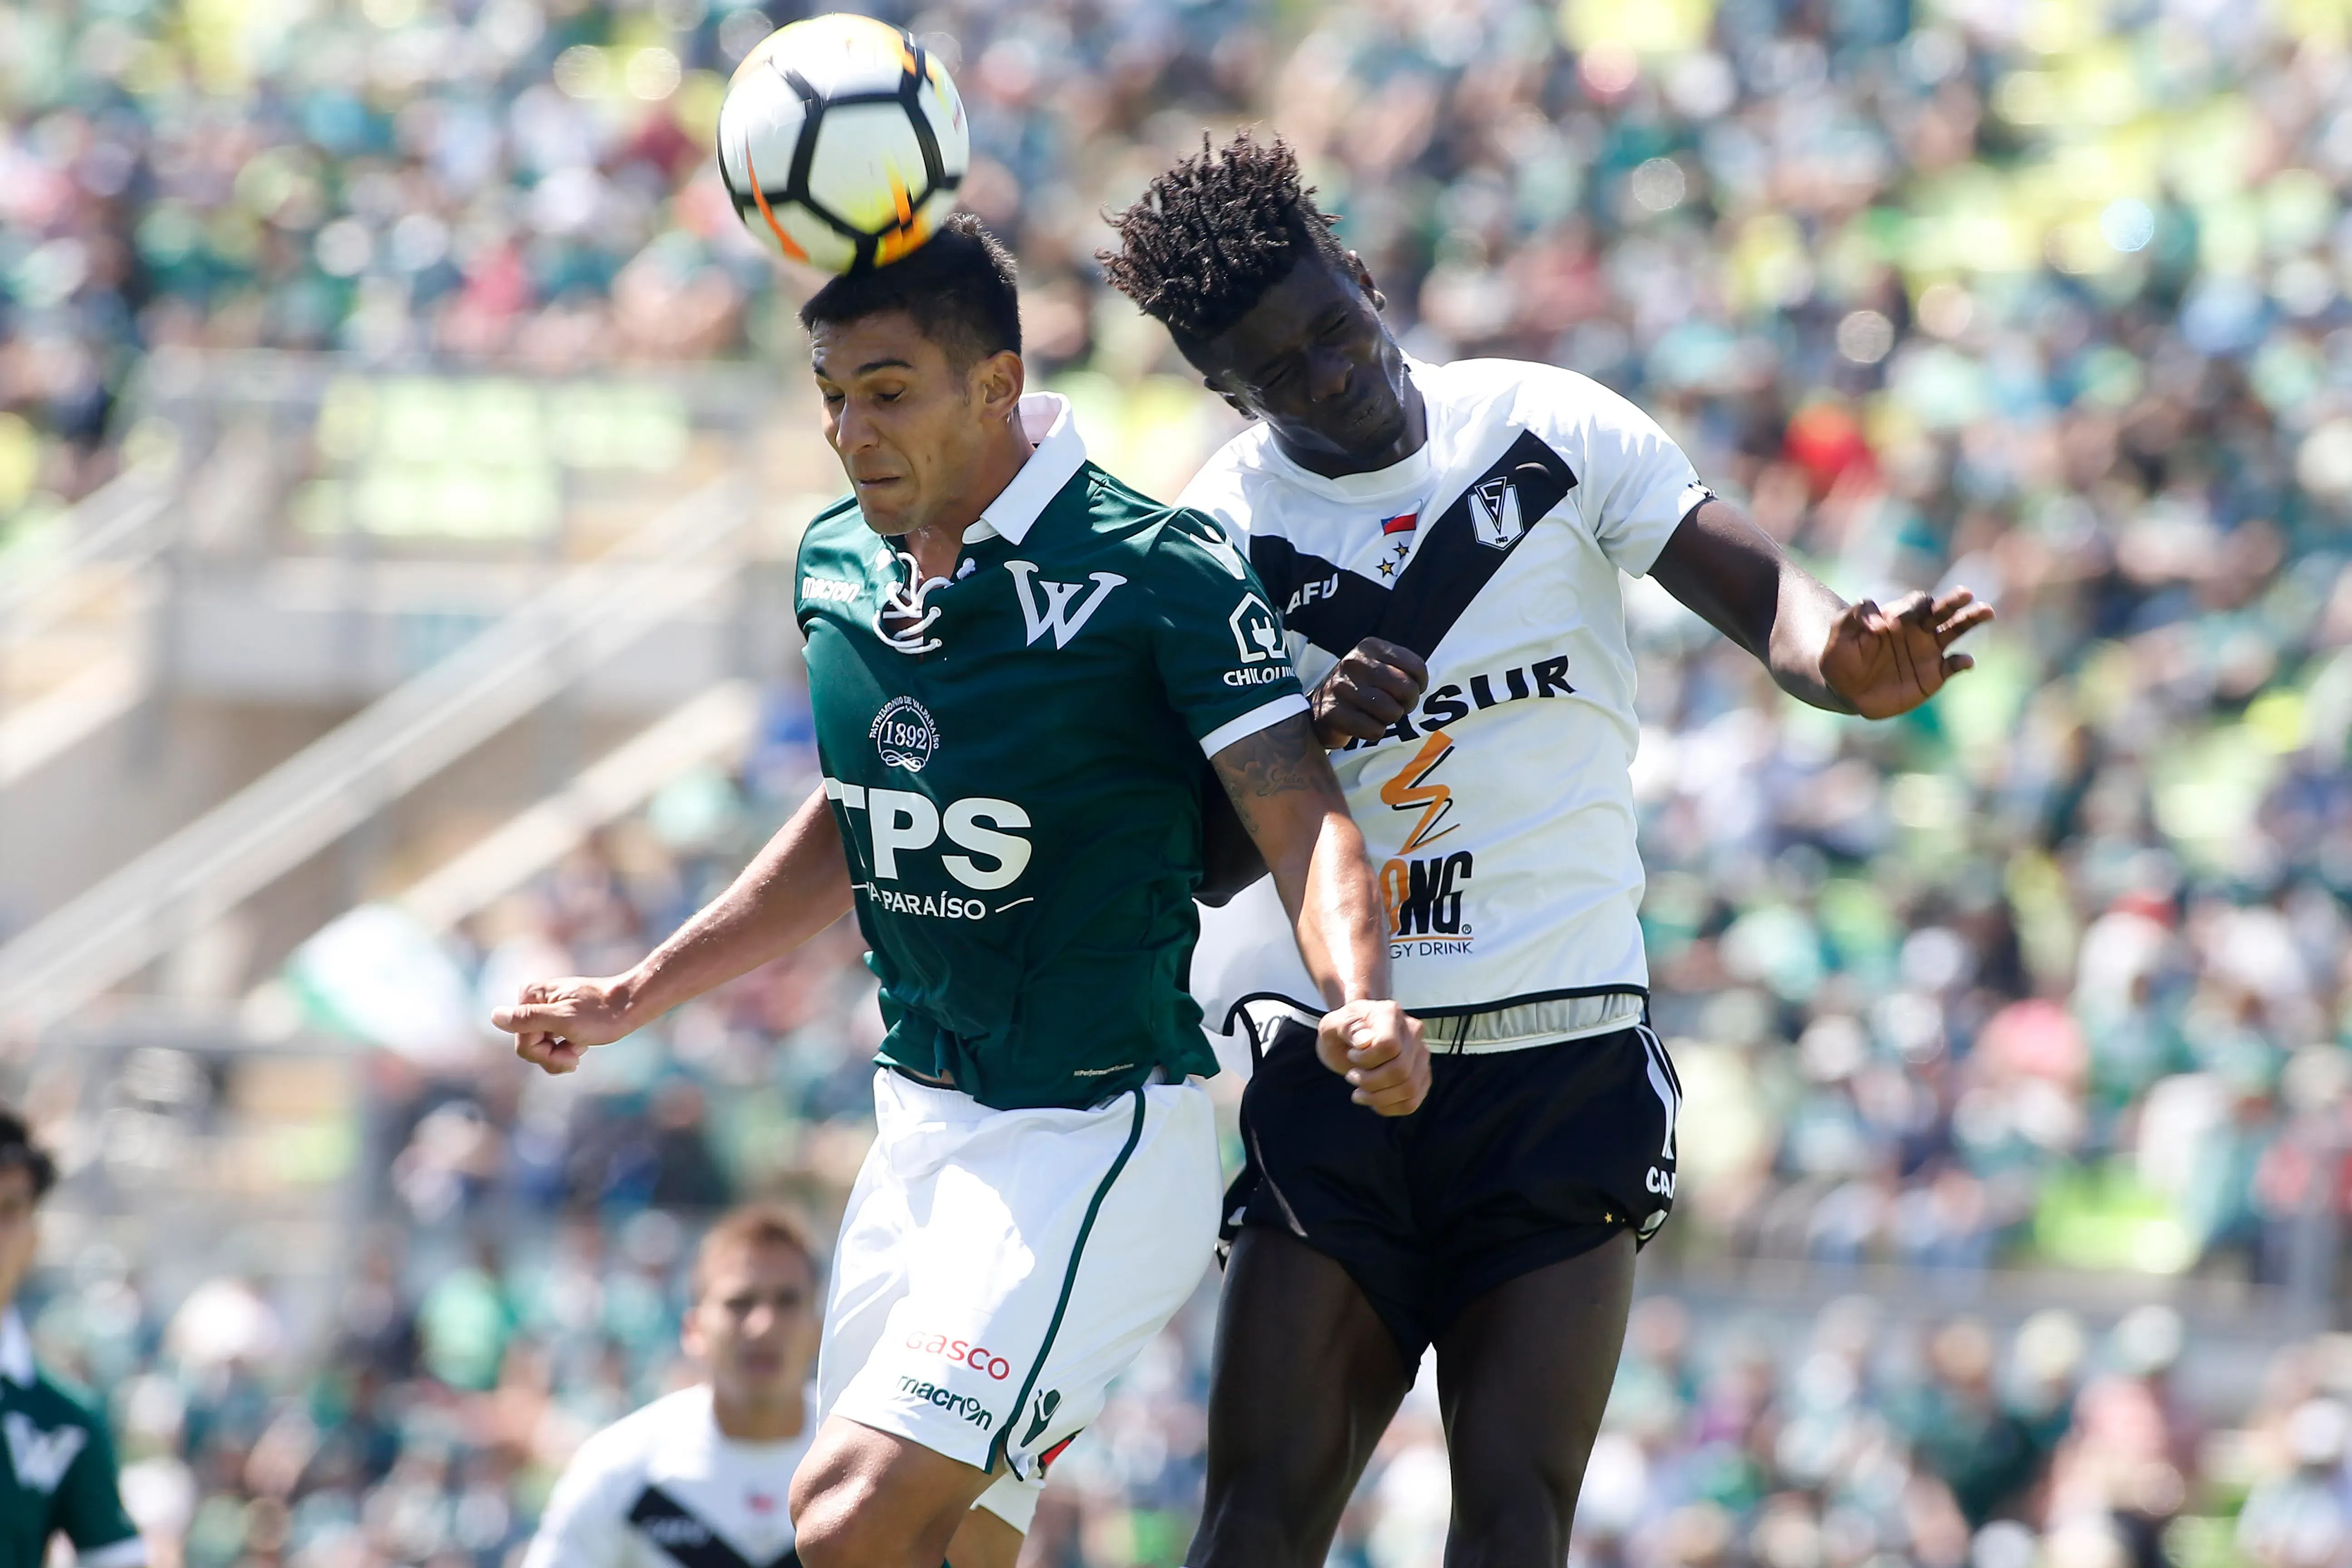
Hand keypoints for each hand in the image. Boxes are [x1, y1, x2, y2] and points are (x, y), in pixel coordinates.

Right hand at [492, 975, 638, 1074]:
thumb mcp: (564, 1020)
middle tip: (577, 1056)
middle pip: (528, 1045)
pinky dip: (566, 1049)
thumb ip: (529, 1019)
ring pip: (540, 1048)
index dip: (543, 1052)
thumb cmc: (601, 1014)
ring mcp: (545, 1010)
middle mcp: (533, 1000)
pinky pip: (551, 1044)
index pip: (521, 1040)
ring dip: (561, 1055)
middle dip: (552, 1056)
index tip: (569, 1051)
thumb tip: (494, 1016)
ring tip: (581, 1047)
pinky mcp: (557, 1019)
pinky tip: (582, 1043)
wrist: (630, 1006)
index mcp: (530, 995)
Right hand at [1310, 638, 1429, 746]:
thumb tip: (1418, 686)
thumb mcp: (1378, 666)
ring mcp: (1342, 687)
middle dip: (1408, 704)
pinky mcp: (1332, 712)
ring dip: (1390, 720)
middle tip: (1396, 706)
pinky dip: (1375, 732)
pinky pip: (1375, 730)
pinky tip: (1364, 724)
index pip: (1416, 667)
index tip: (1409, 690)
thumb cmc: (1359, 688)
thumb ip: (1402, 669)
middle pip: (1406, 689)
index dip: (1420, 685)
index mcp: (1370, 646)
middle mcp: (1354, 663)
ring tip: (1378, 714)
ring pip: (1392, 712)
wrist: (1318, 707)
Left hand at [1316, 1000, 1429, 1115]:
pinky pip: (1412, 1102)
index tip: (1352, 1056)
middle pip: (1401, 1070)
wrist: (1354, 1036)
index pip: (1389, 1046)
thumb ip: (1347, 1027)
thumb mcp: (1332, 1024)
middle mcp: (1413, 1031)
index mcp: (1391, 1014)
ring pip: (1410, 1089)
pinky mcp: (1422, 1075)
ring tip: (1360, 1093)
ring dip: (1379, 1098)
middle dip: (1370, 1082)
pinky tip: (1374, 1101)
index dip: (1367, 1060)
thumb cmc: (1342, 1030)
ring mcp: (1421, 1054)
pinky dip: (1390, 1108)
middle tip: (1351, 1077)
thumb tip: (1365, 1042)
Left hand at [1819, 588, 1994, 718]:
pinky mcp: (1934, 675)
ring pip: (1956, 630)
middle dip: (1954, 601)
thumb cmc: (1842, 658)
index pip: (1916, 603)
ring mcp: (1929, 652)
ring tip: (1987, 611)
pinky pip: (1953, 666)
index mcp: (1899, 616)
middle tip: (1966, 594)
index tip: (1893, 624)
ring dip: (1971, 620)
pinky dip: (1961, 663)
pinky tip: (1965, 662)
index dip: (1911, 608)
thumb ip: (1853, 617)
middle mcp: (1919, 630)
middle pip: (1943, 609)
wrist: (1846, 689)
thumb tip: (1877, 618)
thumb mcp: (1839, 635)